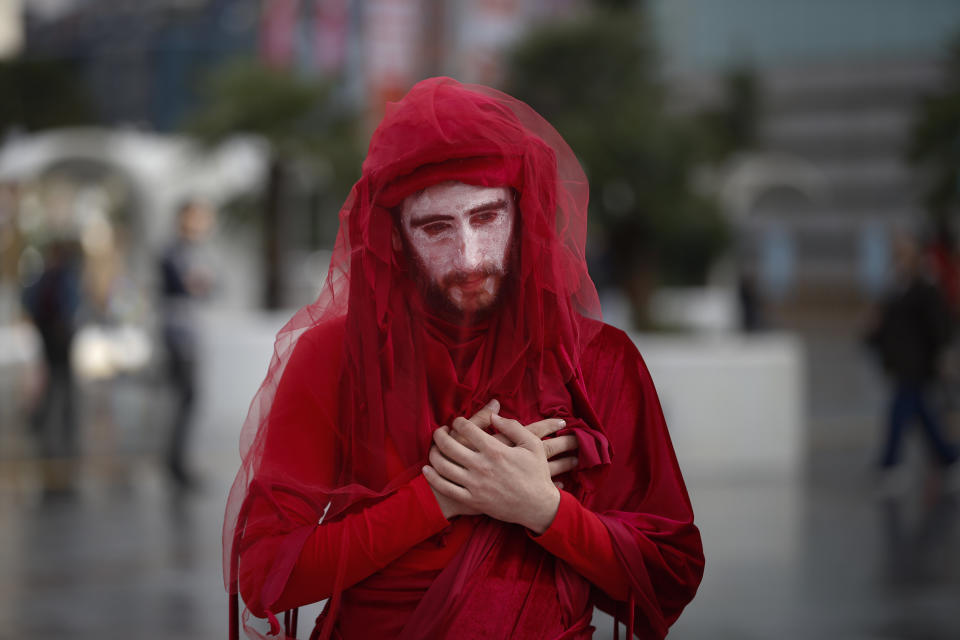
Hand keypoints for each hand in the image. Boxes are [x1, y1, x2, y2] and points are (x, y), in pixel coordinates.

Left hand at [423, 413, 578, 533]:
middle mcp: (482, 466)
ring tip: (433, 448)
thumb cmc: (536, 473)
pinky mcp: (472, 500)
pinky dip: (433, 478)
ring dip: (434, 454)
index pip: (468, 429)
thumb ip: (513, 426)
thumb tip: (494, 414)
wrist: (538, 507)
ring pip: (444, 466)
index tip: (457, 421)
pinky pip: (446, 488)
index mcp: (495, 450)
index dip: (458, 421)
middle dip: (440, 435)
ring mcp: (475, 484)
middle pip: (449, 445)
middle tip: (439, 431)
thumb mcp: (532, 445)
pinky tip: (428, 469)